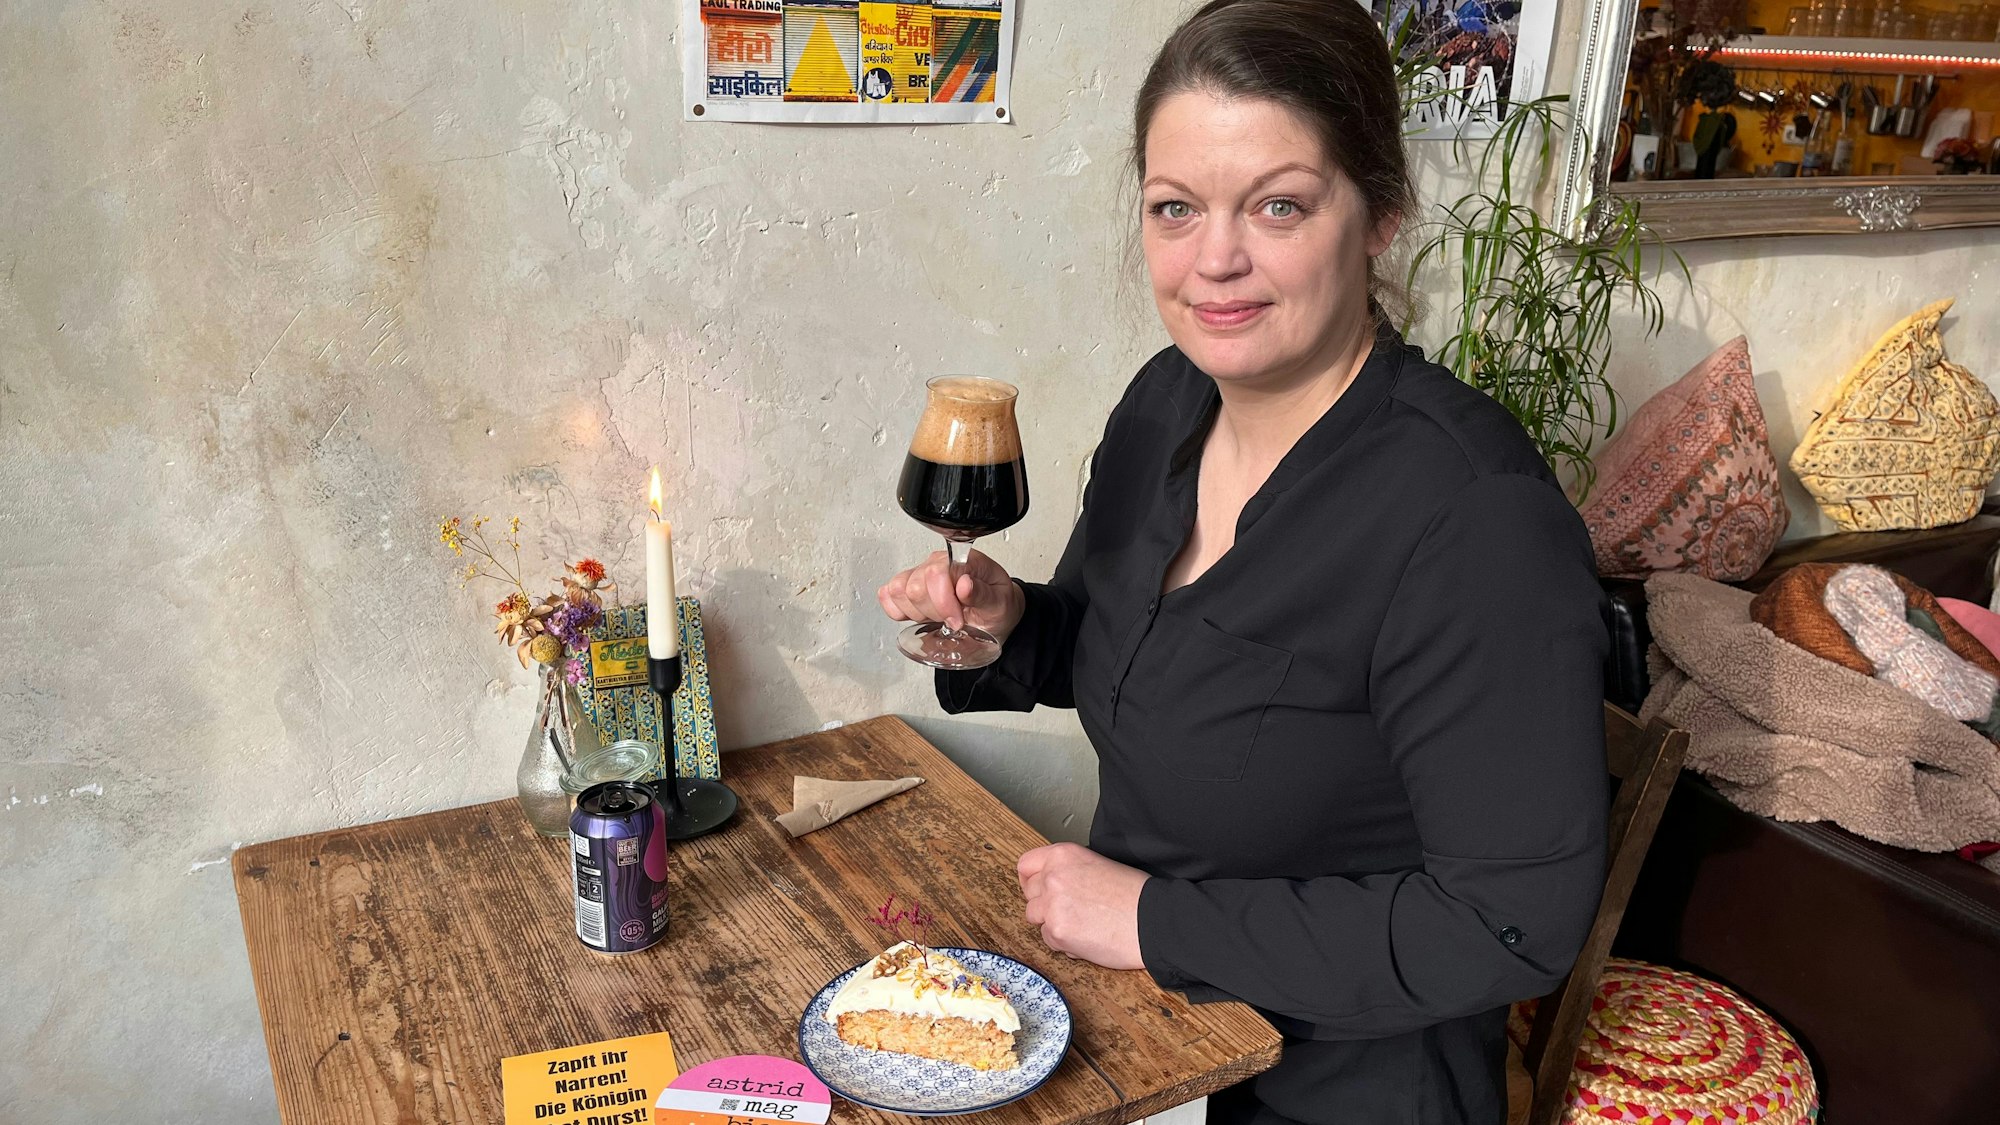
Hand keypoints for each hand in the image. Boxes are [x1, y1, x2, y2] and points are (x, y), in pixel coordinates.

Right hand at [877, 548, 1024, 642]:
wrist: (995, 616)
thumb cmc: (998, 606)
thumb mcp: (1000, 603)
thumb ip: (984, 594)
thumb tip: (965, 584)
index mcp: (962, 561)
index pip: (936, 574)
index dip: (943, 603)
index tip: (958, 620)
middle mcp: (939, 564)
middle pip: (915, 587)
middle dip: (933, 612)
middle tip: (953, 620)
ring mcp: (921, 574)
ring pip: (899, 591)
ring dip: (917, 612)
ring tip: (938, 617)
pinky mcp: (908, 588)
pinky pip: (888, 595)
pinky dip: (897, 610)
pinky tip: (917, 615)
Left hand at [1017, 843, 1147, 969]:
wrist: (1153, 920)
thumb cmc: (1134, 895)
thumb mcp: (1099, 864)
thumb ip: (1070, 870)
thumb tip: (1053, 884)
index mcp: (1064, 855)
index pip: (1026, 865)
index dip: (1031, 880)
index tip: (1039, 889)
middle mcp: (1053, 876)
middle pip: (1030, 893)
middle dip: (1044, 903)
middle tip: (1069, 910)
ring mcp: (1052, 905)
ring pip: (1035, 917)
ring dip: (1052, 922)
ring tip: (1081, 924)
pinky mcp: (1057, 932)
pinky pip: (1048, 939)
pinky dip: (1063, 941)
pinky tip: (1087, 937)